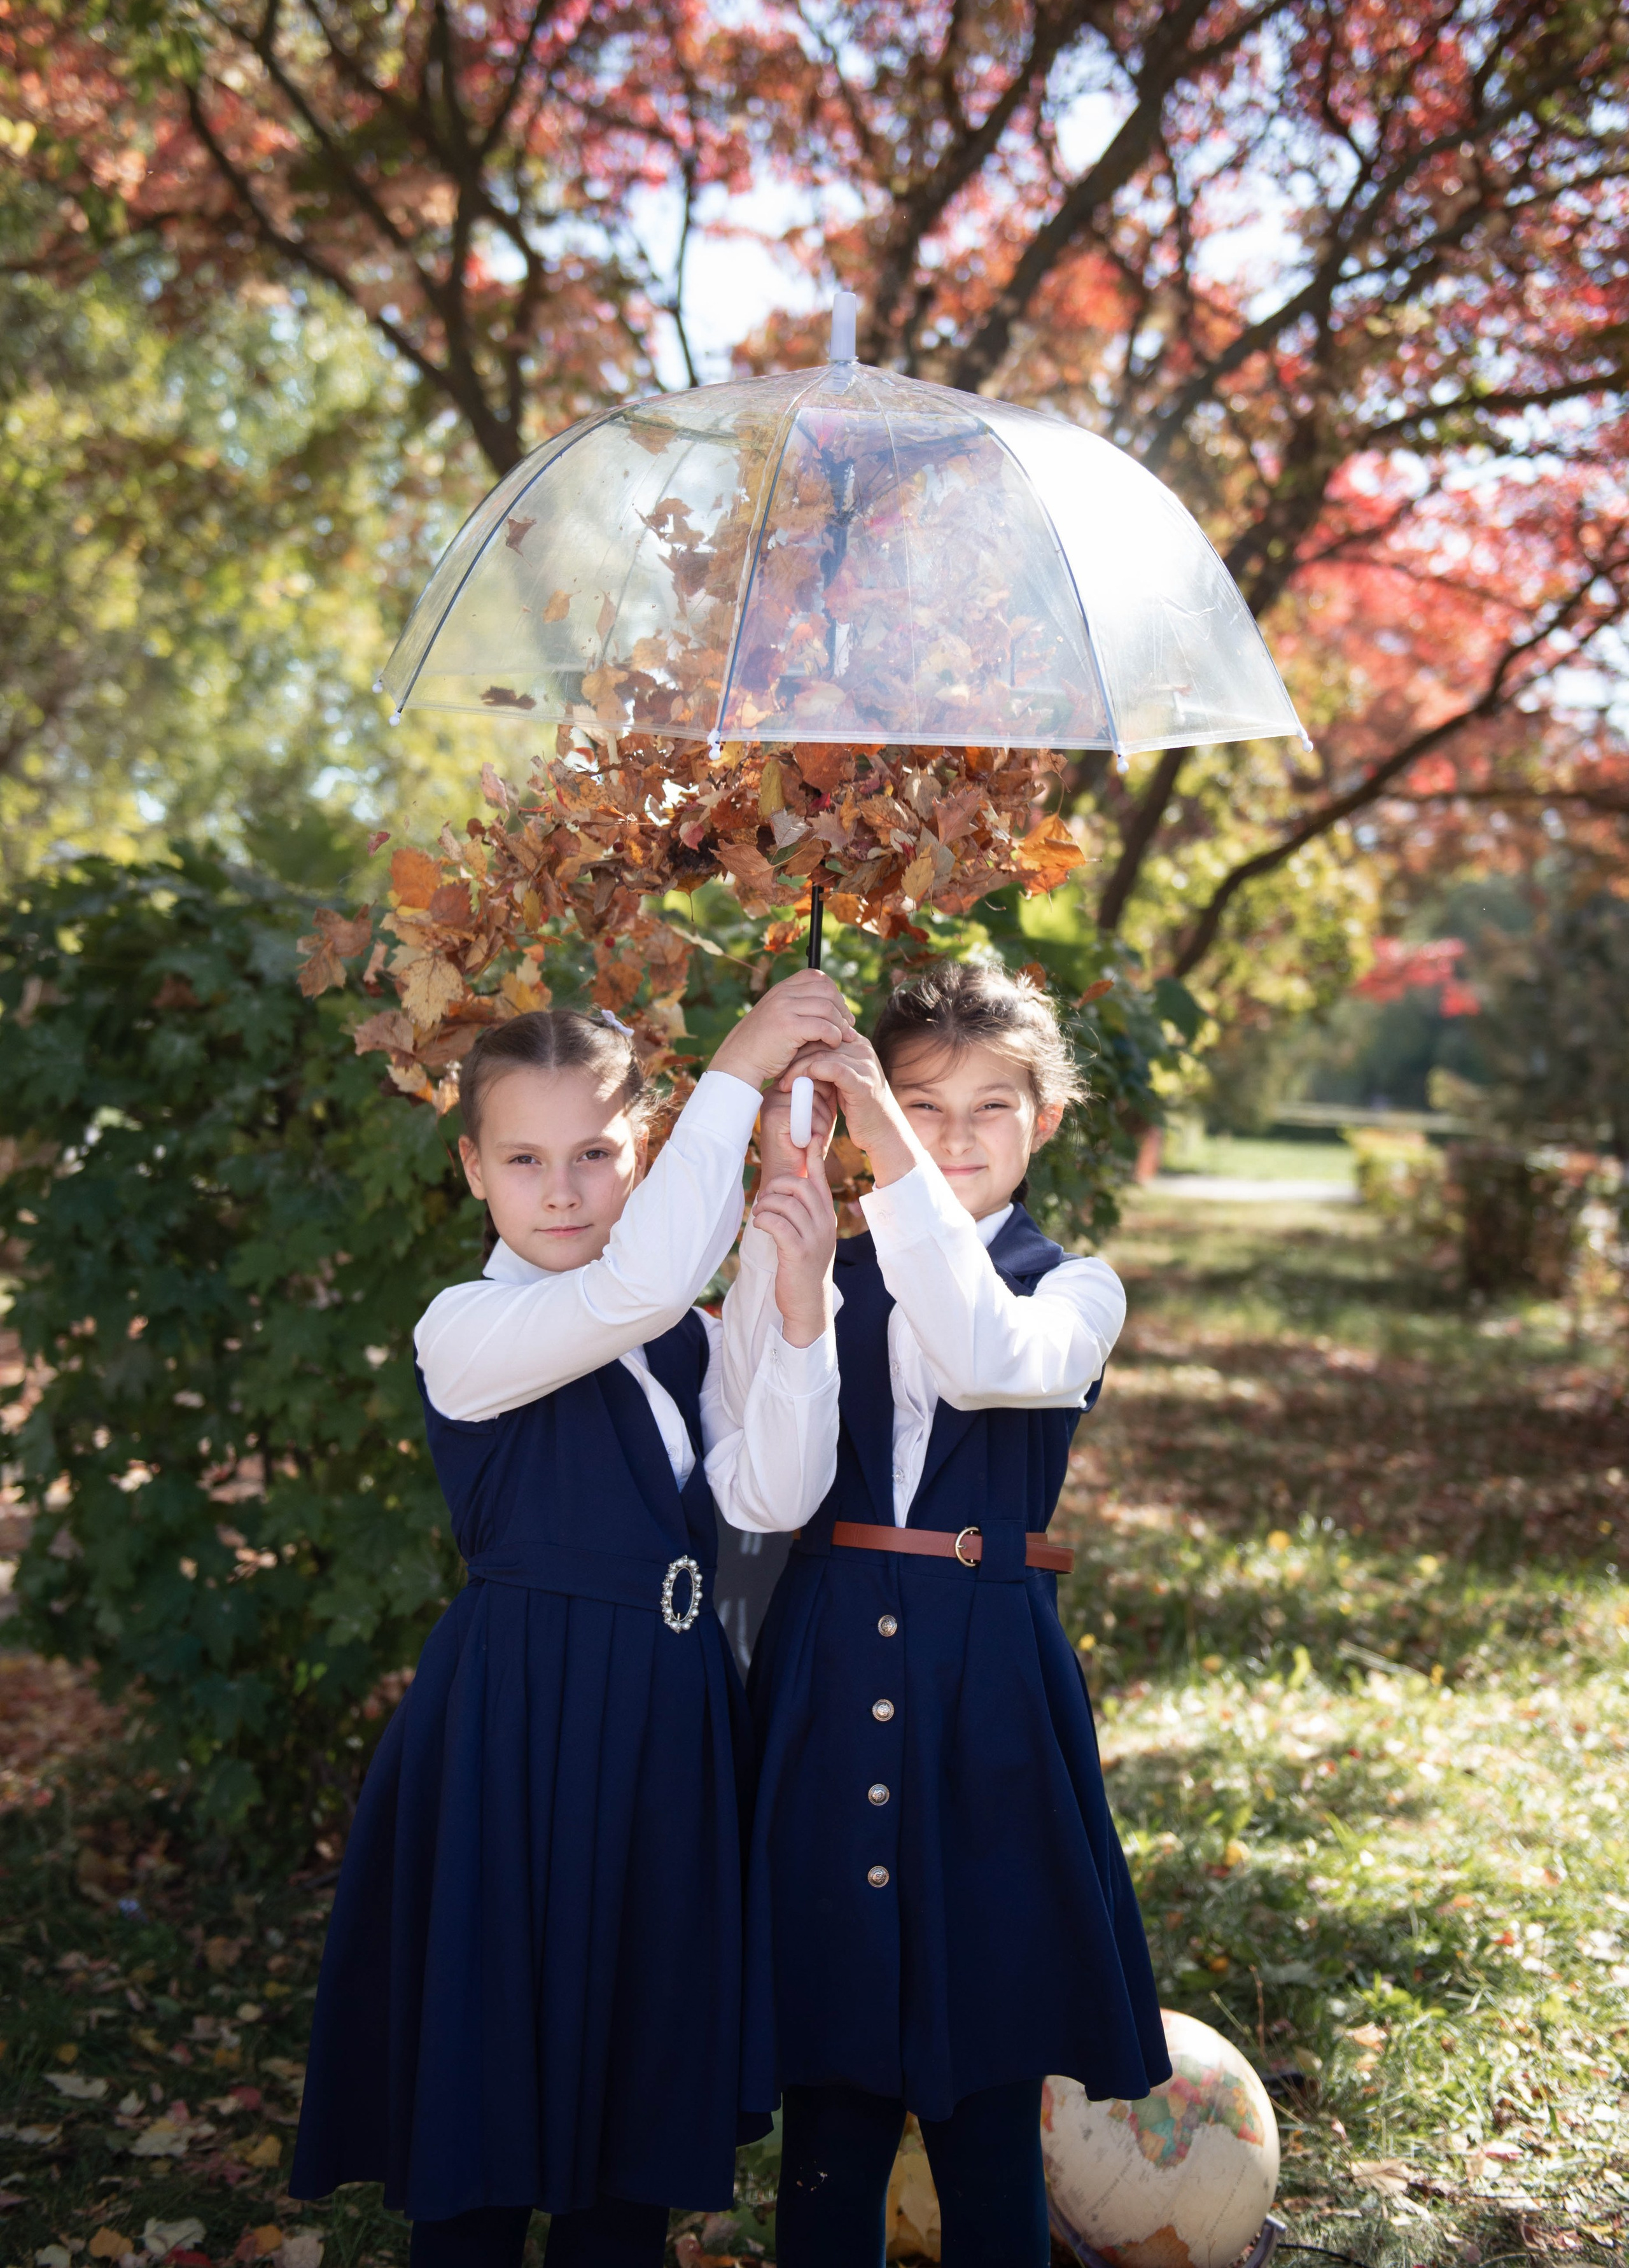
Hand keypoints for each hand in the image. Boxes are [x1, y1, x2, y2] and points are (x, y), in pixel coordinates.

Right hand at [710, 970, 853, 1089]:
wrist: (739, 1063)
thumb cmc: (762, 1048)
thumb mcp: (778, 1020)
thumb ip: (798, 1010)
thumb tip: (831, 1010)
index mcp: (781, 989)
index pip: (816, 976)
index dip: (834, 992)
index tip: (841, 1011)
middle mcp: (782, 994)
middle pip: (826, 989)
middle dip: (842, 1008)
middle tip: (849, 1027)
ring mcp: (784, 1008)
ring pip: (827, 1007)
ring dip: (840, 1025)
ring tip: (843, 1039)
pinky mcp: (787, 1026)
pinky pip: (823, 1026)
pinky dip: (834, 1036)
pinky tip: (833, 1045)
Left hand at [752, 1171, 837, 1346]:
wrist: (808, 1305)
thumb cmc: (803, 1268)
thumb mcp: (810, 1237)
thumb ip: (804, 1214)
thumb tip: (788, 1191)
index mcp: (826, 1217)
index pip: (821, 1181)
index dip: (815, 1158)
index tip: (810, 1138)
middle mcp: (824, 1224)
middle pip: (801, 1187)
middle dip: (777, 1185)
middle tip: (764, 1198)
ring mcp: (814, 1238)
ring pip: (787, 1203)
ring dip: (766, 1204)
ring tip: (759, 1215)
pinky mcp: (798, 1252)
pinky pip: (778, 1223)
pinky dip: (764, 1220)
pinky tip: (760, 1226)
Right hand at [759, 1080, 835, 1184]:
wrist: (788, 1177)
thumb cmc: (805, 1147)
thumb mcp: (818, 1115)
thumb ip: (824, 1095)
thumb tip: (834, 1075)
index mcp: (782, 1087)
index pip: (813, 1076)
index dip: (827, 1096)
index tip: (823, 1118)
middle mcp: (774, 1091)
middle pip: (815, 1084)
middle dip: (826, 1108)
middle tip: (820, 1131)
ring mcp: (772, 1102)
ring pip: (814, 1100)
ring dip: (823, 1122)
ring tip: (814, 1139)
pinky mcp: (774, 1116)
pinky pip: (808, 1114)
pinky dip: (816, 1130)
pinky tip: (808, 1143)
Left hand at [781, 1032, 921, 1188]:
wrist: (883, 1131)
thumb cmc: (857, 1106)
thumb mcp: (841, 1079)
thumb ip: (827, 1063)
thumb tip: (795, 1053)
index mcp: (856, 1043)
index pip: (822, 1031)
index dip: (799, 1043)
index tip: (780, 1058)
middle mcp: (863, 1049)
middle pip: (820, 1041)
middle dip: (795, 1056)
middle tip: (777, 1072)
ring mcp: (865, 1065)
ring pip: (822, 1055)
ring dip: (798, 1069)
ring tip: (783, 1084)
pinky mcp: (863, 1083)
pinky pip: (832, 1070)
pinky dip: (811, 1076)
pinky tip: (797, 1088)